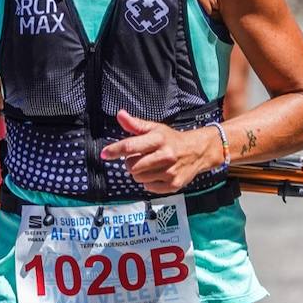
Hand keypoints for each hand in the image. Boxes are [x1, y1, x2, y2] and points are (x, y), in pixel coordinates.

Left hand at [98, 109, 217, 193]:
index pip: (131, 145)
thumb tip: (119, 114)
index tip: (104, 153)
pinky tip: (157, 174)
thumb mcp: (155, 129)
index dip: (115, 150)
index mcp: (158, 139)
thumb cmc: (171, 139)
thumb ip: (135, 124)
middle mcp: (165, 155)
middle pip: (132, 165)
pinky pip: (148, 188)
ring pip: (138, 178)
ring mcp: (170, 172)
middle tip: (139, 158)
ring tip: (149, 166)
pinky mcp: (173, 185)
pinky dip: (149, 182)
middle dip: (130, 163)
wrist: (198, 151)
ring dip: (139, 173)